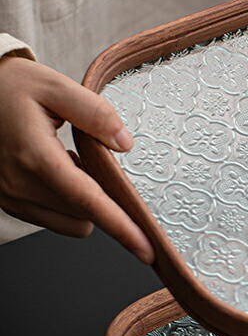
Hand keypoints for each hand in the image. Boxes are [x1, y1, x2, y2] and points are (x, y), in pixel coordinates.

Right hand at [0, 56, 153, 262]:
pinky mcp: (7, 201)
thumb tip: (124, 142)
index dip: (121, 226)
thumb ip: (94, 112)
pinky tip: (56, 170)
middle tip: (95, 158)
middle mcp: (19, 184)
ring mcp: (10, 196)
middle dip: (103, 197)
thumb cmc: (12, 87)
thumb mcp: (56, 86)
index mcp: (35, 156)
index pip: (87, 201)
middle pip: (84, 215)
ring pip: (69, 223)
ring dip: (83, 202)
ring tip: (70, 161)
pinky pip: (50, 218)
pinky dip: (65, 202)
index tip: (145, 249)